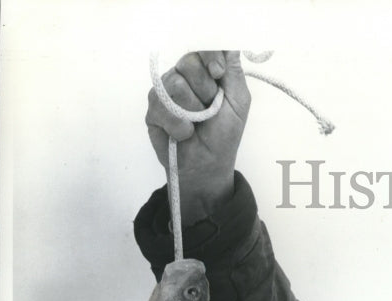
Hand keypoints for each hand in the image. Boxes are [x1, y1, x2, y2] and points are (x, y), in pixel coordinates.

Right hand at [145, 51, 250, 222]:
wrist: (208, 166)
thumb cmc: (224, 136)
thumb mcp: (238, 102)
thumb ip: (233, 72)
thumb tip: (229, 43)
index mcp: (203, 72)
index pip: (201, 48)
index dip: (209, 56)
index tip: (218, 74)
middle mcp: (182, 78)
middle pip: (187, 63)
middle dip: (204, 89)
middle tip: (209, 110)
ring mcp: (165, 94)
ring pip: (175, 84)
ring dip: (193, 110)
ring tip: (197, 124)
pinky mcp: (153, 112)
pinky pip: (161, 106)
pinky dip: (178, 125)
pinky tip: (184, 135)